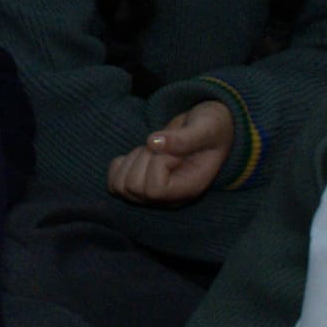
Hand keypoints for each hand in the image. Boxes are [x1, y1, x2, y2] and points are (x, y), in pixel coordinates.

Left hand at [105, 101, 239, 205]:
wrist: (210, 128)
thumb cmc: (213, 128)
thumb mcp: (206, 128)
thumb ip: (183, 138)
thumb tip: (153, 142)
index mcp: (188, 189)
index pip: (154, 189)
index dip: (156, 163)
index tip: (171, 149)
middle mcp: (170, 198)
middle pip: (133, 188)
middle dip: (142, 159)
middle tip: (161, 146)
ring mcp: (154, 195)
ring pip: (120, 187)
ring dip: (132, 161)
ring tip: (153, 150)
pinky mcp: (141, 185)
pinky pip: (114, 184)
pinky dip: (120, 165)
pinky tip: (139, 154)